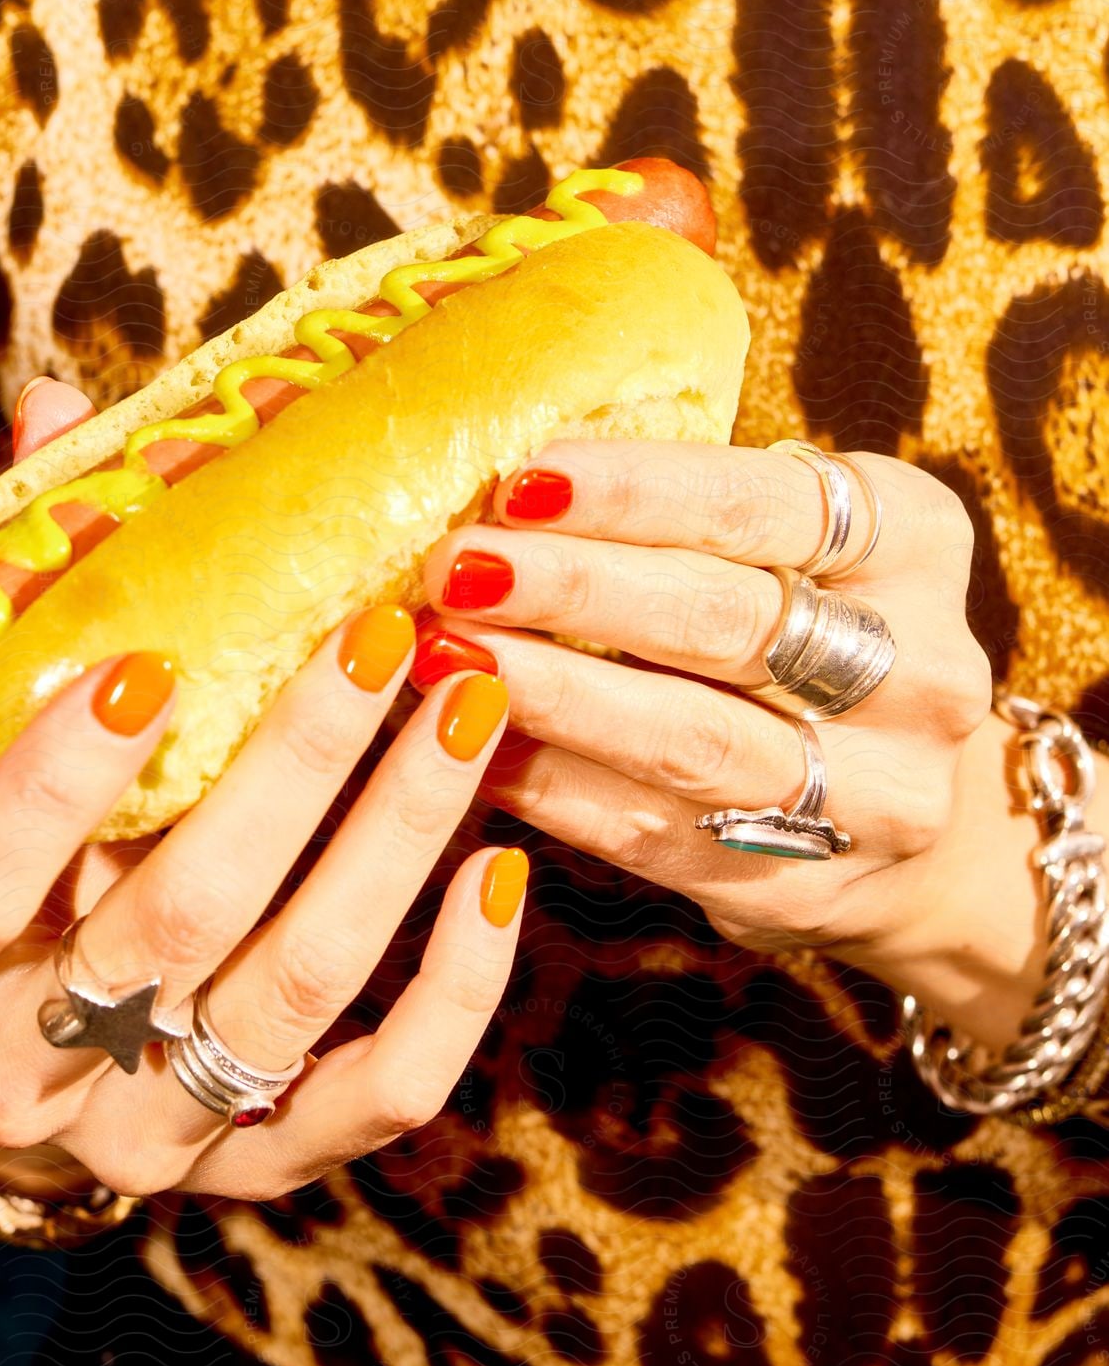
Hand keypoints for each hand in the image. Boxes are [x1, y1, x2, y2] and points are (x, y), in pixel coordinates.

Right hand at [0, 380, 524, 1201]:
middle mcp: (39, 1062)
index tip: (149, 659)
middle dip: (296, 770)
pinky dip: (454, 993)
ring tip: (469, 714)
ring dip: (392, 843)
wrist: (3, 1070)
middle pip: (180, 919)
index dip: (55, 779)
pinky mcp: (262, 1165)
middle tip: (388, 639)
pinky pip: (377, 1096)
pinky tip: (502, 872)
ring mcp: (157, 1130)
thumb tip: (58, 404)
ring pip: (297, 993)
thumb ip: (19, 602)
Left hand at [413, 440, 1015, 1038]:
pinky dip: (553, 787)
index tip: (519, 482)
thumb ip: (679, 522)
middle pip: (724, 618)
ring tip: (447, 657)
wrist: (911, 825)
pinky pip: (653, 831)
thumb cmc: (807, 645)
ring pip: (691, 736)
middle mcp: (919, 667)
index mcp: (913, 541)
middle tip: (455, 569)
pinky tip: (471, 751)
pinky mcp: (803, 882)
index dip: (633, 491)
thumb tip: (493, 501)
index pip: (760, 503)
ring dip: (553, 693)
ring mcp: (875, 789)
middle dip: (573, 589)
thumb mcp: (789, 553)